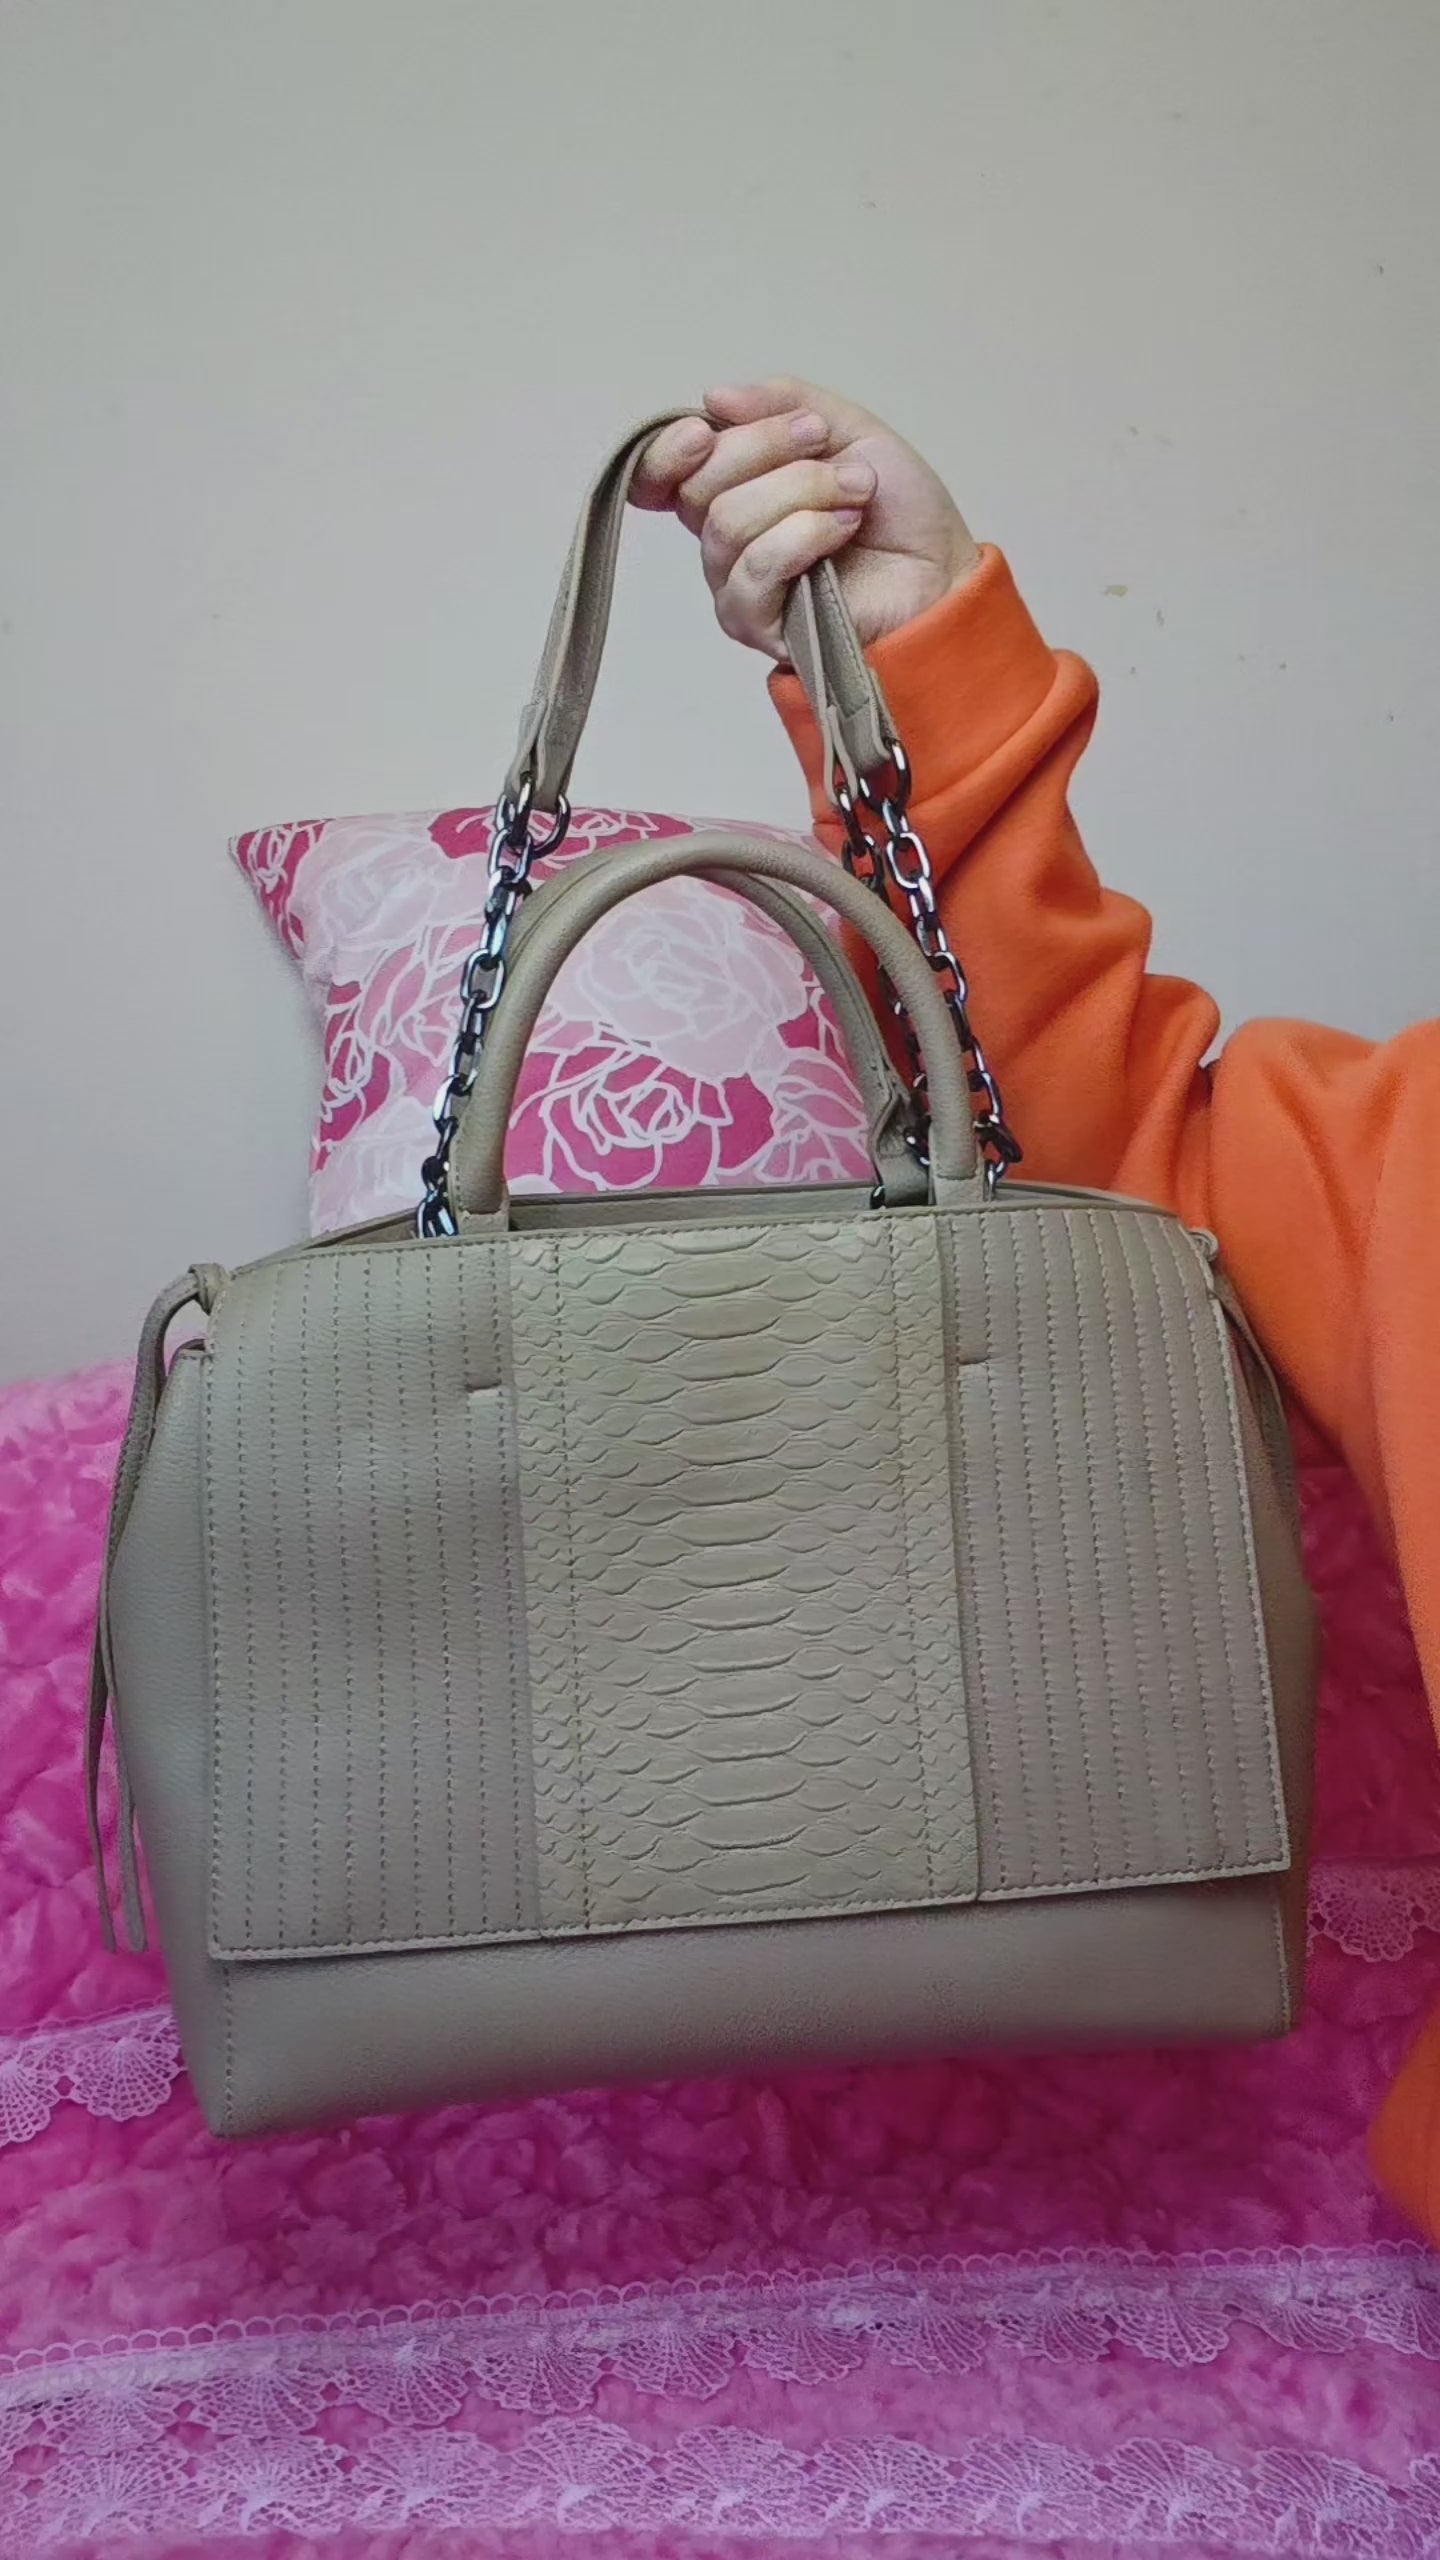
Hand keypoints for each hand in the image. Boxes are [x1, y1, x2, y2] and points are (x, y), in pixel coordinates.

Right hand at [630, 377, 979, 662]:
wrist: (942, 569)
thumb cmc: (898, 509)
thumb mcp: (848, 427)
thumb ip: (784, 402)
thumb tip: (714, 397)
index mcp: (734, 490)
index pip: (661, 478)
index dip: (666, 451)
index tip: (704, 427)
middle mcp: (725, 539)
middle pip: (698, 488)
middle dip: (765, 449)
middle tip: (826, 444)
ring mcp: (738, 585)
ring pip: (728, 523)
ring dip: (801, 491)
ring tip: (856, 491)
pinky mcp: (760, 625)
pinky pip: (755, 570)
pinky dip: (802, 536)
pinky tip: (843, 528)